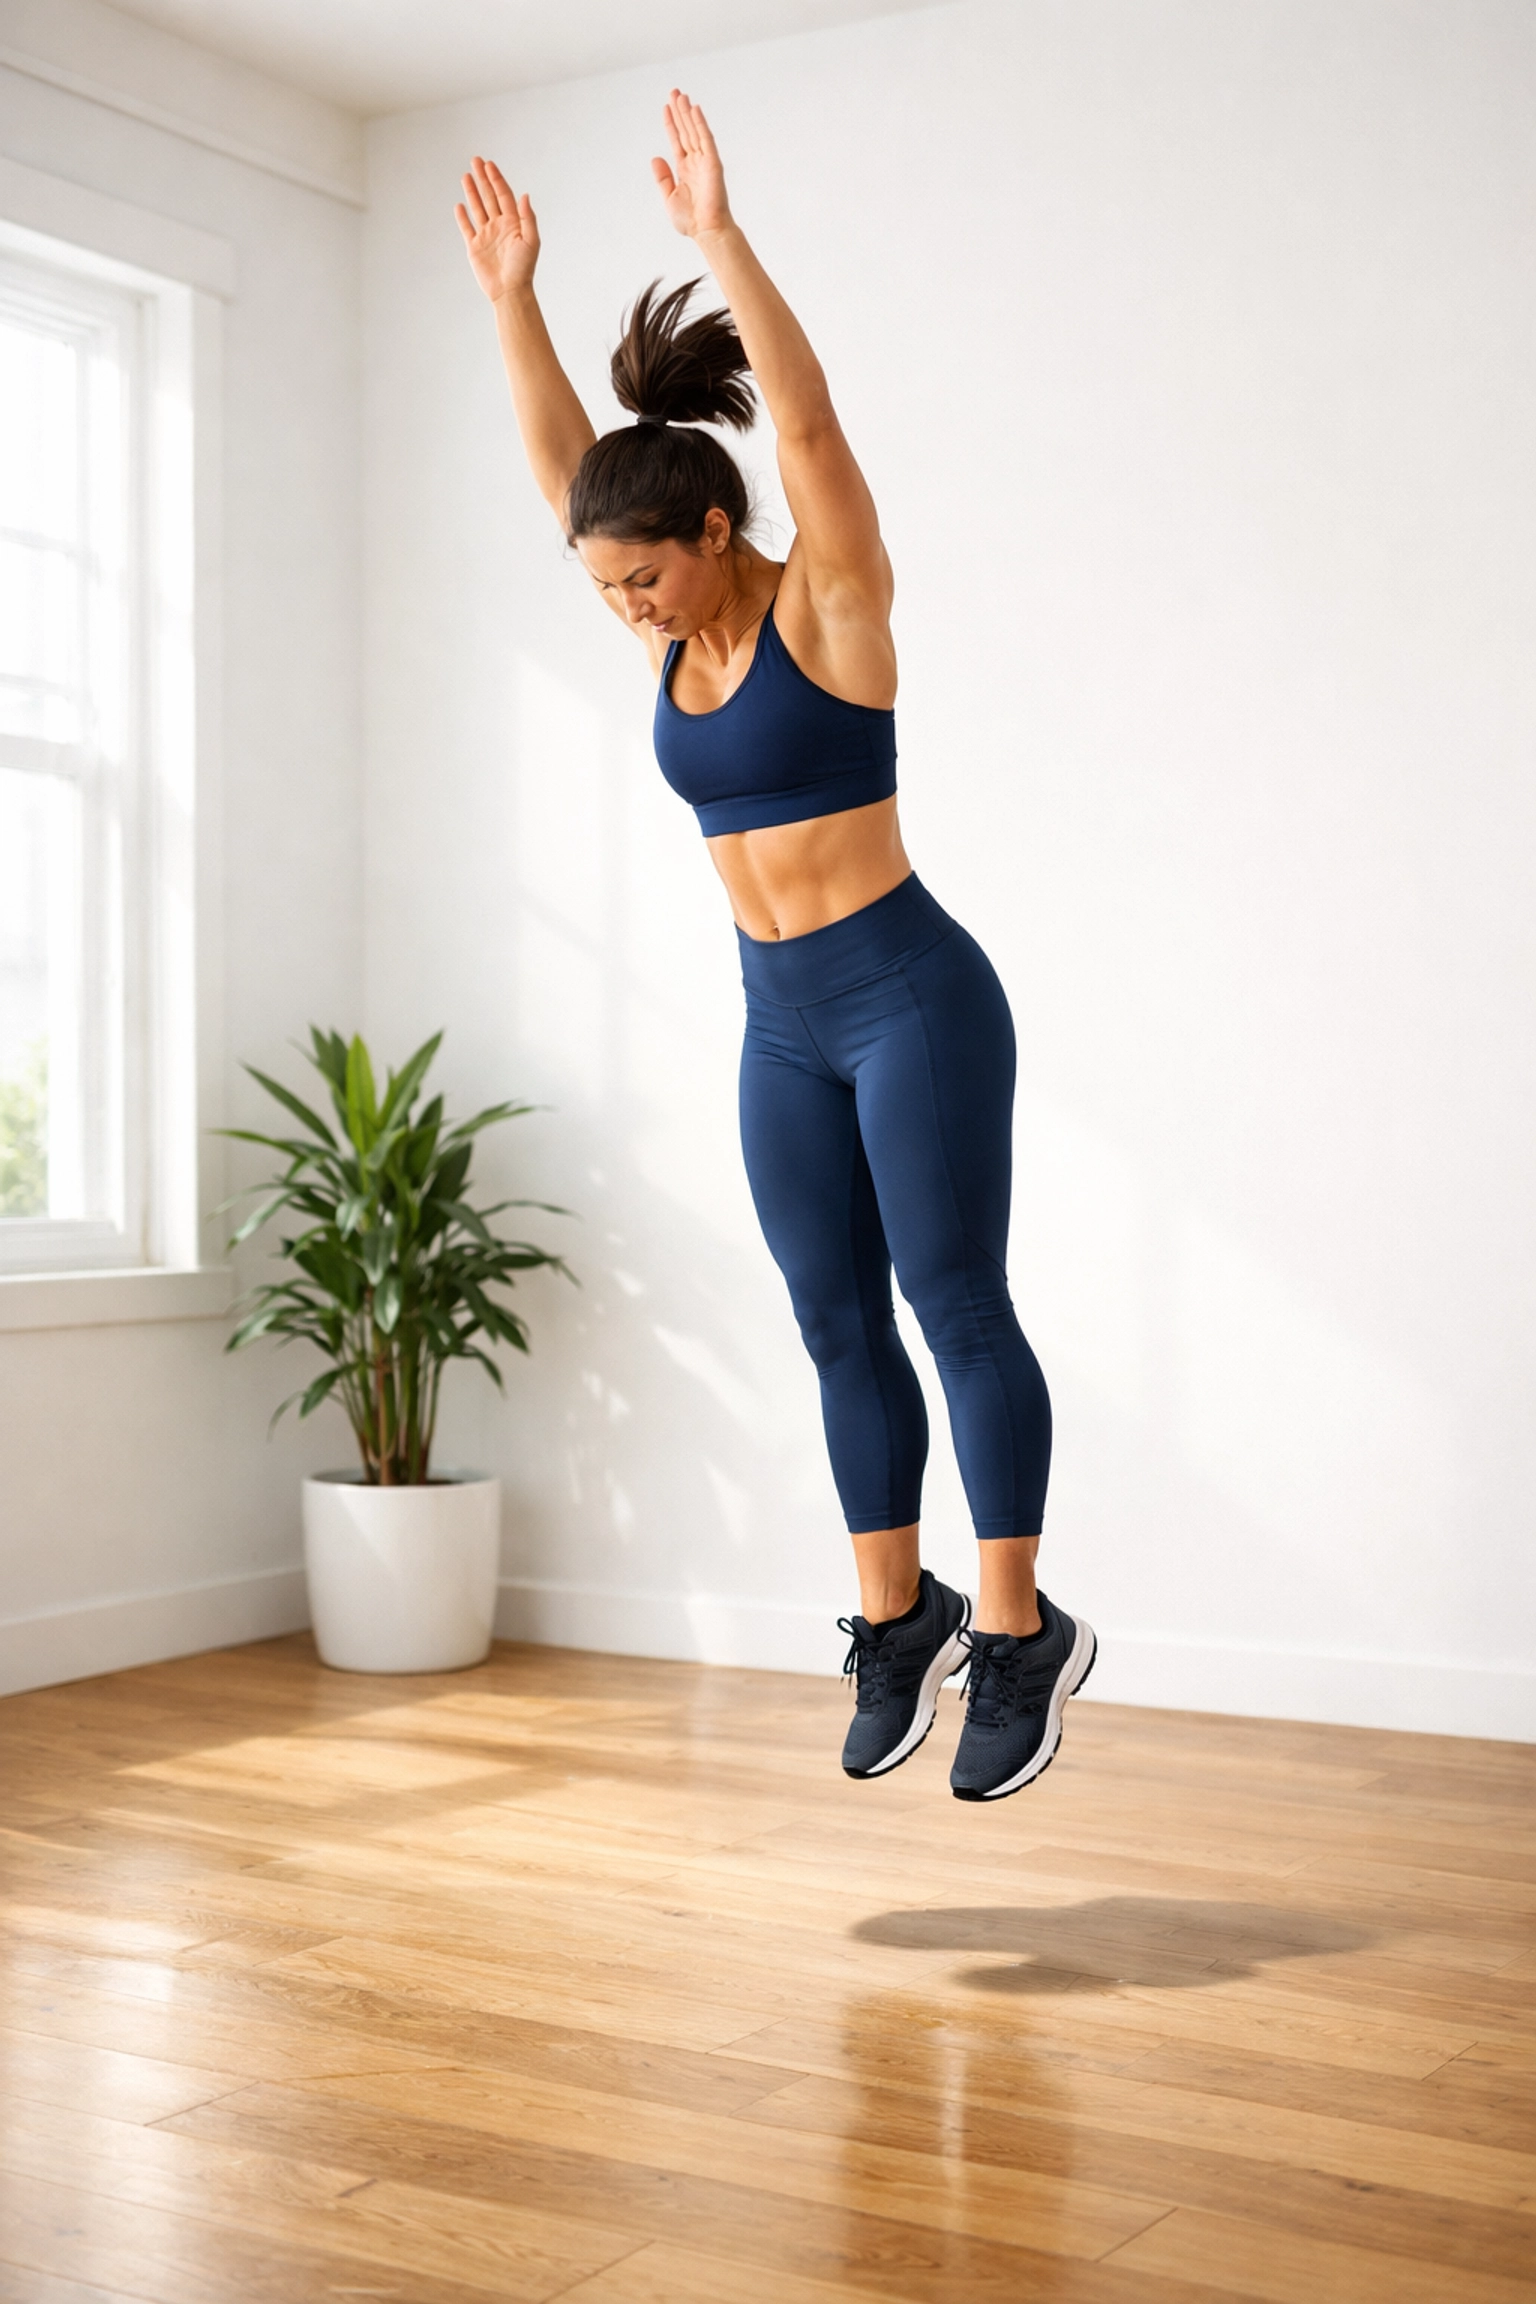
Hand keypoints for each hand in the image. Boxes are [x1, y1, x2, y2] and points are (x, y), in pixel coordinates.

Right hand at [456, 157, 539, 299]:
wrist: (510, 292)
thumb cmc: (524, 269)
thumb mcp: (532, 241)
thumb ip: (528, 218)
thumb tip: (524, 195)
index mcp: (513, 222)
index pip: (503, 195)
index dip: (496, 179)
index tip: (489, 165)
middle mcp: (499, 226)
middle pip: (489, 196)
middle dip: (483, 178)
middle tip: (476, 160)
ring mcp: (486, 235)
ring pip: (477, 208)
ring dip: (472, 192)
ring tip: (466, 176)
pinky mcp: (475, 247)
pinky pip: (467, 228)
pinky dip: (463, 217)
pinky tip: (460, 205)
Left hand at [651, 89, 732, 238]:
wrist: (706, 231)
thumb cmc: (691, 220)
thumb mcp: (669, 197)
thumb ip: (663, 178)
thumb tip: (655, 158)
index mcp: (685, 169)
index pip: (677, 141)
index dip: (671, 124)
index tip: (666, 108)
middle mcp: (695, 162)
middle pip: (685, 131)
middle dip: (679, 111)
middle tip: (674, 92)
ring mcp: (705, 161)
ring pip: (694, 131)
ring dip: (688, 113)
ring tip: (681, 95)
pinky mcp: (713, 163)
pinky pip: (706, 139)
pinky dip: (700, 124)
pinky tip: (694, 109)